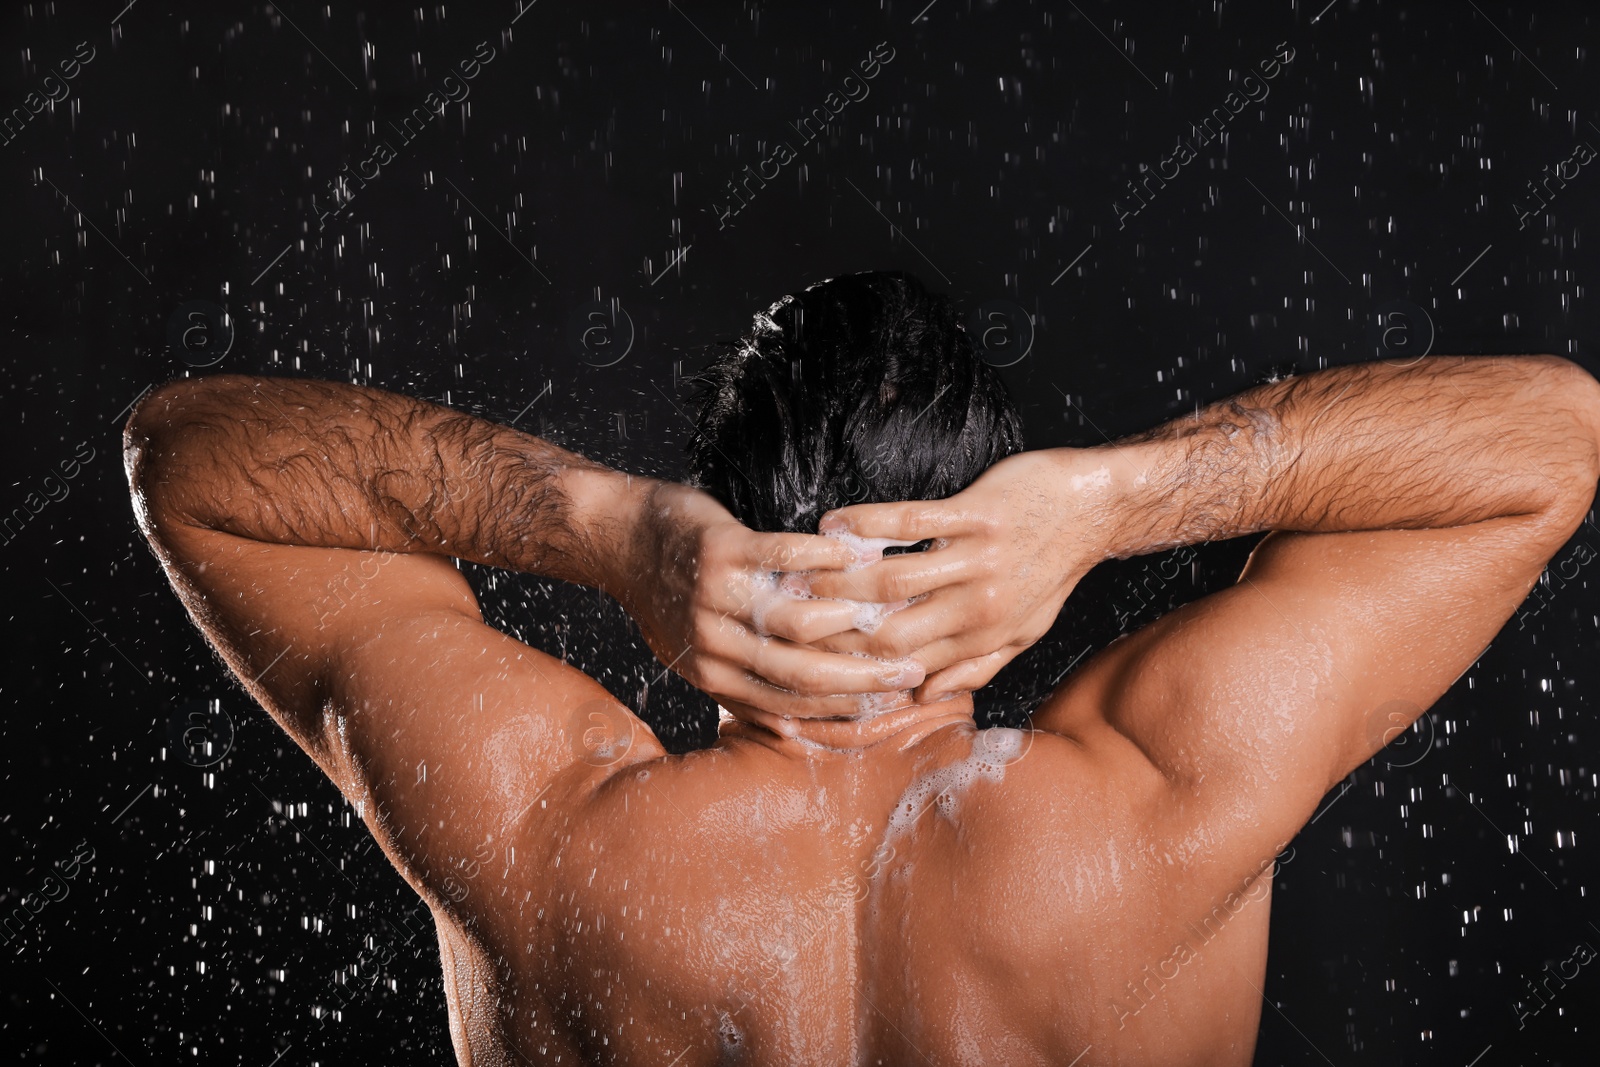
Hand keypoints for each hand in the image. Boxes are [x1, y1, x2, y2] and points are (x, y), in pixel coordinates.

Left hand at [616, 480, 925, 717]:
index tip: (887, 705)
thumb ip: (739, 682)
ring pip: (797, 622)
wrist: (616, 538)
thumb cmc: (664, 594)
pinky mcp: (720, 551)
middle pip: (800, 674)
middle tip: (910, 670)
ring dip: (851, 618)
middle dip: (862, 677)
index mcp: (712, 677)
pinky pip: (781, 557)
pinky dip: (825, 558)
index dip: (842, 708)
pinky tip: (855, 554)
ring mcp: (716, 599)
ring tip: (891, 611)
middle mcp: (714, 645)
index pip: (787, 706)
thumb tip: (791, 723)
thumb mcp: (693, 652)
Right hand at [801, 448, 1117, 699]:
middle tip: (788, 623)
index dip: (858, 670)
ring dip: (838, 581)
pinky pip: (910, 520)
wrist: (1096, 509)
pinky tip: (833, 524)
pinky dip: (865, 523)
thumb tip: (921, 698)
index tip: (816, 663)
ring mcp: (976, 559)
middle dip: (836, 632)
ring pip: (892, 581)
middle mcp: (977, 606)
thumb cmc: (1055, 570)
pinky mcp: (977, 514)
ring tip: (796, 577)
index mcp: (983, 638)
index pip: (906, 667)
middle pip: (889, 633)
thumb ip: (973, 668)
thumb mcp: (1023, 633)